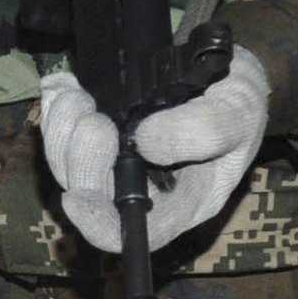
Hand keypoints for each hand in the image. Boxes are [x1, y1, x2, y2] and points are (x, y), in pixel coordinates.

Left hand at [38, 49, 271, 253]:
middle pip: (91, 195)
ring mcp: (116, 162)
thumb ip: (204, 131)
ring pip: (69, 163)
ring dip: (62, 132)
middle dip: (78, 160)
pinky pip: (63, 132)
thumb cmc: (239, 99)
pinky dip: (58, 110)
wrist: (226, 66)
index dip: (99, 224)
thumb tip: (145, 142)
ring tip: (75, 98)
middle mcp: (143, 189)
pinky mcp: (99, 135)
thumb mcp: (239, 112)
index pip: (136, 232)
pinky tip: (63, 88)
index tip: (77, 197)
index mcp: (183, 201)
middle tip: (90, 120)